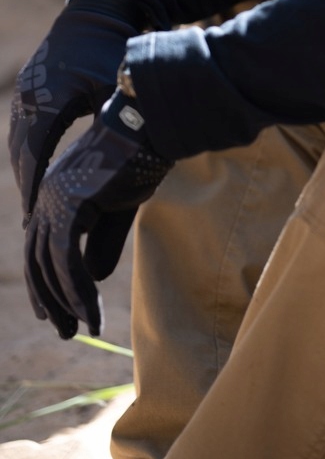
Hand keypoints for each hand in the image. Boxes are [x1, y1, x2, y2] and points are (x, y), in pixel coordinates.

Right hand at [9, 0, 141, 220]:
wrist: (101, 7)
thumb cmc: (114, 49)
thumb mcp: (115, 90)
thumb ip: (112, 126)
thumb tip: (122, 168)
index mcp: (47, 100)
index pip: (35, 156)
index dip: (34, 189)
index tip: (35, 220)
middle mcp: (29, 96)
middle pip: (22, 153)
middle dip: (28, 187)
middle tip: (33, 224)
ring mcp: (26, 88)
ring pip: (19, 140)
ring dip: (26, 169)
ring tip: (35, 204)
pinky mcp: (30, 83)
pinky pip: (23, 125)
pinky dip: (28, 149)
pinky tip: (37, 169)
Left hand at [25, 91, 171, 339]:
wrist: (152, 126)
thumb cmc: (142, 156)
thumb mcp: (121, 205)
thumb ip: (104, 239)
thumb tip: (94, 276)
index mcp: (55, 191)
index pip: (40, 247)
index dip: (46, 283)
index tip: (57, 314)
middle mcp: (47, 196)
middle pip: (38, 261)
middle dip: (51, 300)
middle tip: (67, 332)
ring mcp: (54, 200)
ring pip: (51, 266)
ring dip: (67, 302)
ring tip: (84, 329)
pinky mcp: (70, 206)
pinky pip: (67, 261)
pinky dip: (78, 291)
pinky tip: (92, 313)